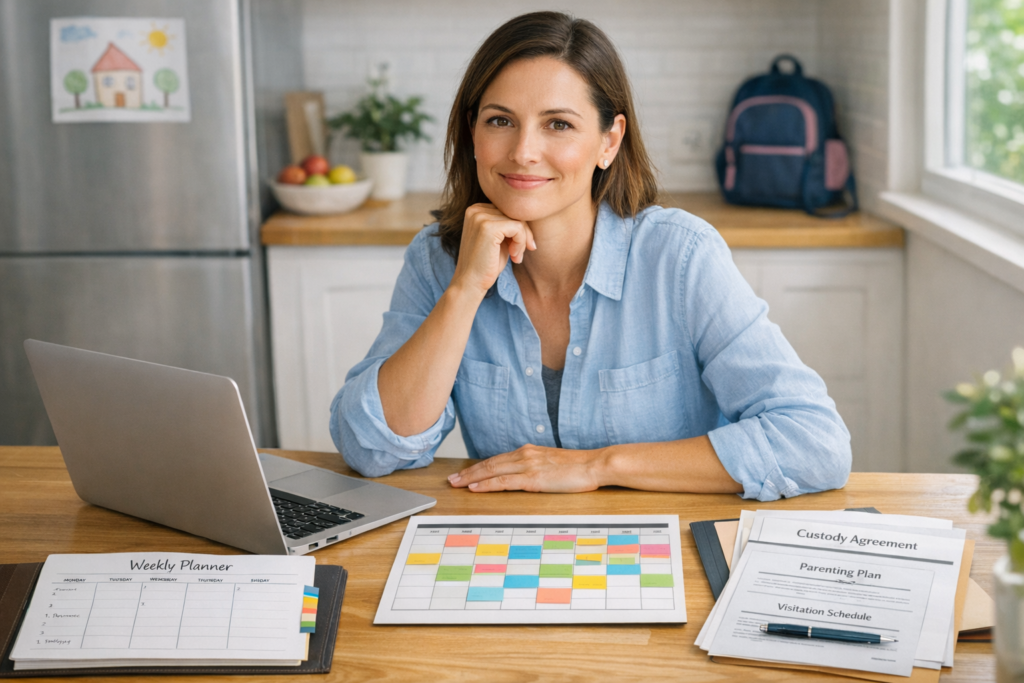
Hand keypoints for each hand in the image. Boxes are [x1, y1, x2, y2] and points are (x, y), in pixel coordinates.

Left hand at [447, 444, 605, 492]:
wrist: (594, 464)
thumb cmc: (578, 468)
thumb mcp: (552, 465)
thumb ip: (537, 468)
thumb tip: (526, 477)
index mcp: (529, 452)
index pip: (497, 460)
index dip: (479, 467)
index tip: (465, 474)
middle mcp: (525, 455)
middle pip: (489, 464)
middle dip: (468, 473)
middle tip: (451, 480)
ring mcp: (528, 465)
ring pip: (492, 471)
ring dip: (471, 478)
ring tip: (456, 484)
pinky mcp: (533, 478)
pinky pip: (504, 481)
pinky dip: (486, 484)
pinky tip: (475, 488)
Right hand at [451, 203, 535, 296]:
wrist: (470, 283)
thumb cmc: (486, 264)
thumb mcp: (499, 239)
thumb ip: (508, 225)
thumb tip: (530, 215)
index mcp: (476, 210)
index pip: (508, 210)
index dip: (519, 228)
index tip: (519, 247)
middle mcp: (476, 210)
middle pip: (514, 213)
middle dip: (523, 235)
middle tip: (519, 255)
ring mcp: (480, 217)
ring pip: (518, 220)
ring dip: (522, 241)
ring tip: (516, 257)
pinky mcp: (488, 228)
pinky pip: (518, 228)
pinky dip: (521, 243)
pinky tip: (514, 256)